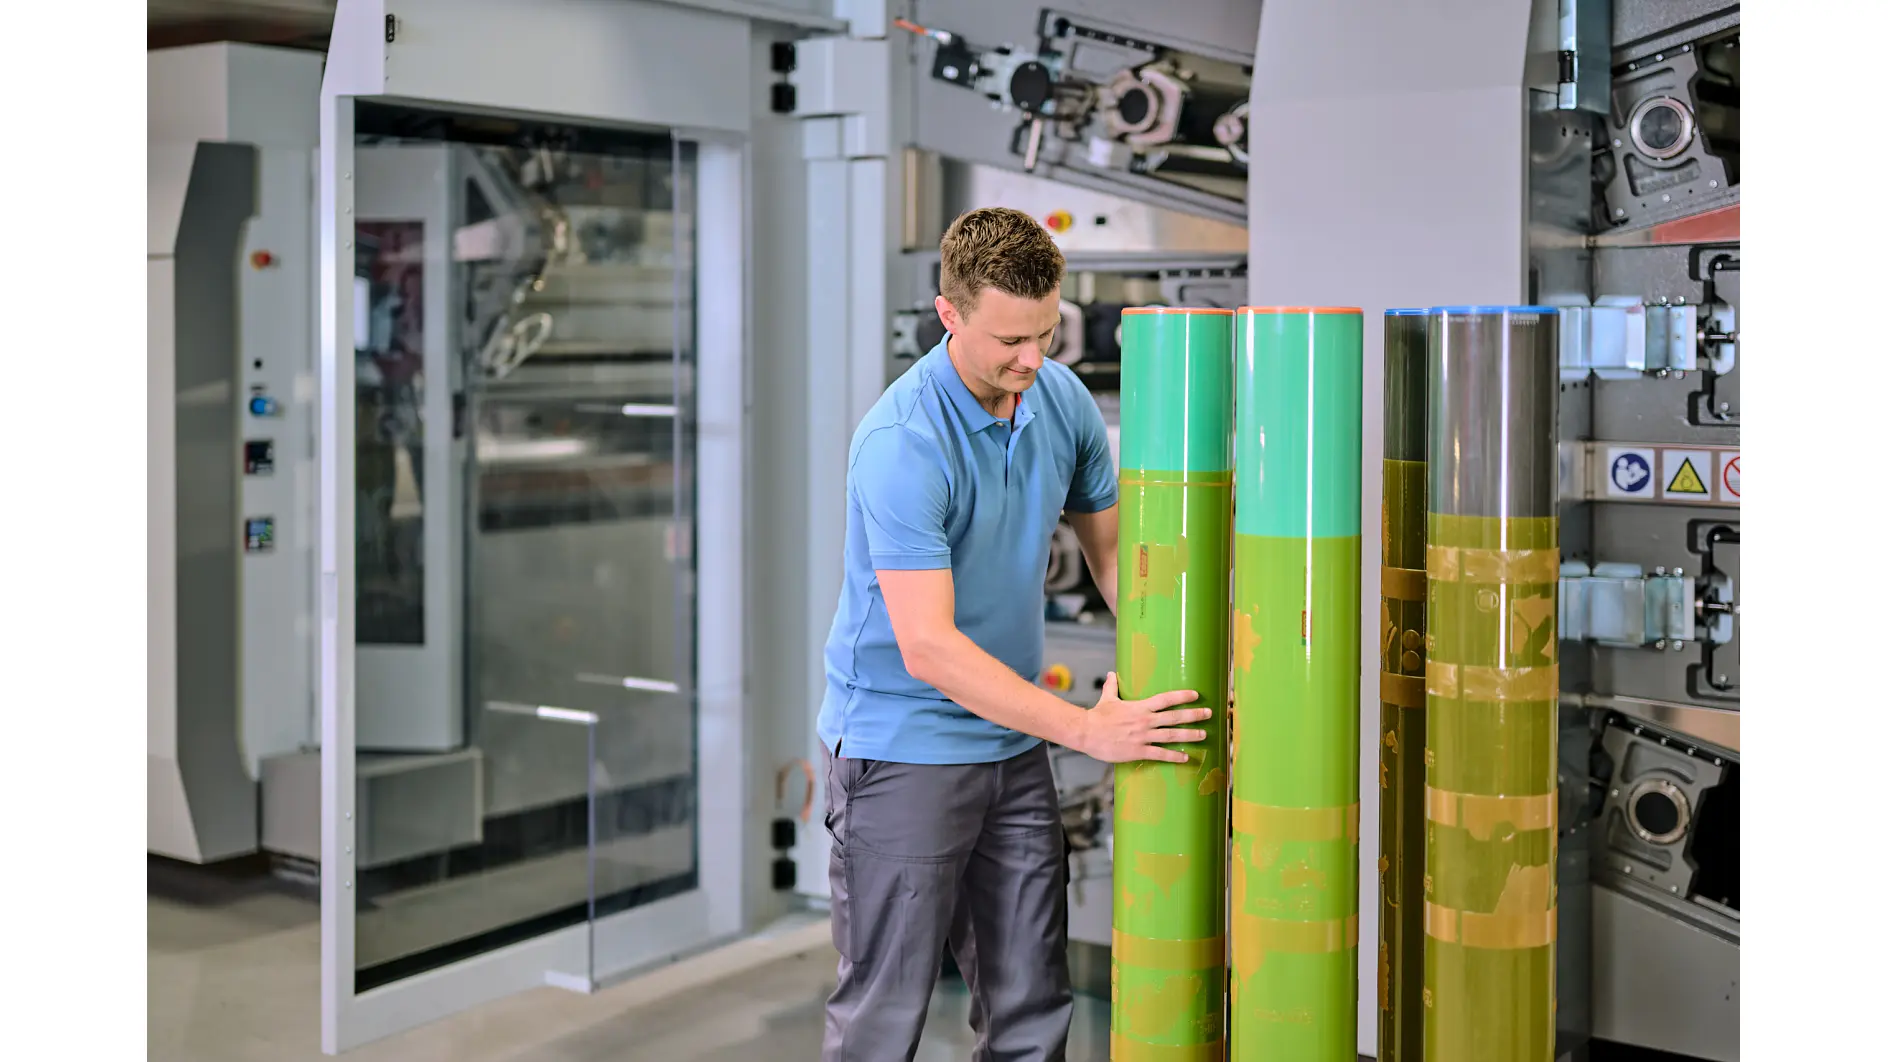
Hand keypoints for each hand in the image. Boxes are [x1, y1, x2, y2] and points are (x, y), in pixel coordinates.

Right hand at [1073, 672, 1209, 763]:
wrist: (1086, 732)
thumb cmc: (1097, 716)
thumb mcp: (1107, 698)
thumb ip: (1112, 686)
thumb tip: (1110, 673)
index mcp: (1140, 707)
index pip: (1166, 699)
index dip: (1182, 697)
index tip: (1196, 695)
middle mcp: (1145, 720)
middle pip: (1174, 717)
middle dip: (1194, 715)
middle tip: (1209, 714)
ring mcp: (1143, 736)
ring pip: (1172, 736)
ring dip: (1190, 735)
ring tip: (1203, 735)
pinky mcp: (1138, 751)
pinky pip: (1160, 754)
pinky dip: (1174, 756)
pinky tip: (1186, 757)